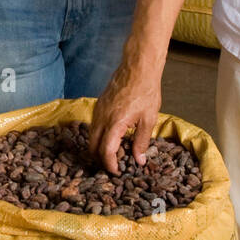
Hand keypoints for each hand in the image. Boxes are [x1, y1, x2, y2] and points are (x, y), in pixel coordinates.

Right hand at [88, 57, 162, 175]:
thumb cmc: (146, 91)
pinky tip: (111, 137)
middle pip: (92, 147)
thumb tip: (139, 160)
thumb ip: (141, 141)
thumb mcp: (148, 119)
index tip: (117, 172)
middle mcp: (102, 118)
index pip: (106, 151)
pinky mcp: (98, 105)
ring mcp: (98, 111)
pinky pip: (93, 126)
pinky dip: (98, 136)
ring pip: (90, 136)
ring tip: (113, 154)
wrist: (138, 68)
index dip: (110, 165)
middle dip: (100, 160)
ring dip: (98, 148)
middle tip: (113, 166)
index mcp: (115, 124)